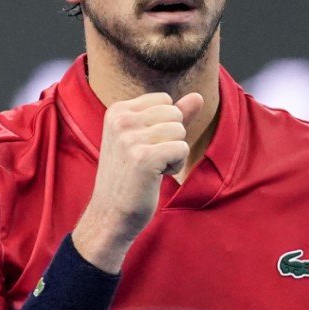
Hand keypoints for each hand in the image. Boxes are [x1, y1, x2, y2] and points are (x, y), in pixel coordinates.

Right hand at [72, 91, 203, 272]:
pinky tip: (155, 177)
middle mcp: (120, 120)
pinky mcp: (143, 157)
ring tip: (151, 168)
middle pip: (174, 113)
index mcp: (117, 110)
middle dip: (171, 138)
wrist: (110, 214)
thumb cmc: (130, 177)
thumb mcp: (147, 139)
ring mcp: (129, 138)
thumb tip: (198, 96)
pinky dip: (175, 165)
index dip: (163, 125)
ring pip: (179, 131)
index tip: (143, 147)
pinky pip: (181, 148)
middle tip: (148, 160)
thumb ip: (172, 116)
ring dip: (173, 153)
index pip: (165, 100)